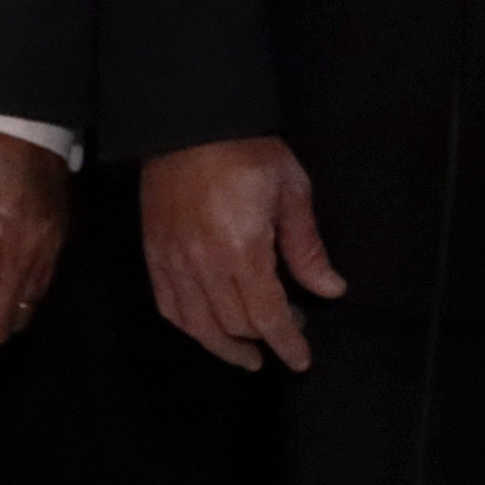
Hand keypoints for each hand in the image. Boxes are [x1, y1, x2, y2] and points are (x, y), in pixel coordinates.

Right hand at [142, 139, 343, 374]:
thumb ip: (307, 248)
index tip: (300, 360)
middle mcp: (204, 266)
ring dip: (224, 347)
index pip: (267, 315)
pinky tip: (206, 330)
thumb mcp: (292, 191)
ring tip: (247, 354)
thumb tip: (329, 288)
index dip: (286, 343)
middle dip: (264, 340)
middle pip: (234, 325)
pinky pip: (169, 307)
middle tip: (285, 337)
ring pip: (198, 326)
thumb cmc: (247, 151)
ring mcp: (174, 264)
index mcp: (242, 250)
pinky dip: (189, 327)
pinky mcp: (155, 256)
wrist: (192, 124)